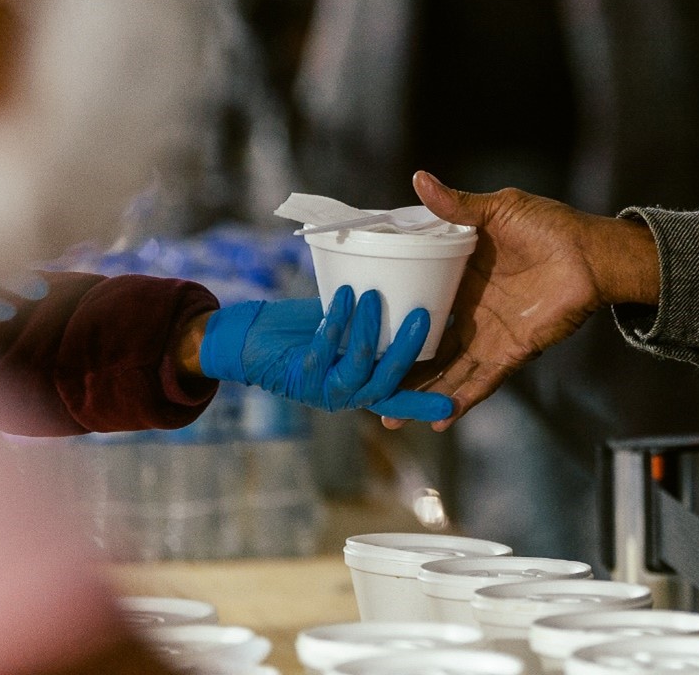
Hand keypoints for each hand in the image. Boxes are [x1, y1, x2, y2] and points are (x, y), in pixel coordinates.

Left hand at [198, 286, 452, 420]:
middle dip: (407, 349)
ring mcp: (323, 390)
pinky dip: (336, 321)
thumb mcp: (345, 326)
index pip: (402, 397)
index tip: (451, 406)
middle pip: (387, 381)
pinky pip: (323, 349)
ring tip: (373, 297)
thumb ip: (376, 321)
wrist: (247, 338)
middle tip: (423, 315)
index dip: (426, 404)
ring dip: (368, 330)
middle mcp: (347, 396)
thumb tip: (420, 292)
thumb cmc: (300, 331)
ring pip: (358, 366)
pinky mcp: (298, 376)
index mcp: (363, 386)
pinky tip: (343, 296)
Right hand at [388, 171, 658, 430]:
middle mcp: (467, 312)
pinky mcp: (511, 351)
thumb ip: (458, 206)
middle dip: (395, 368)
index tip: (355, 333)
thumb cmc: (551, 227)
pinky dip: (462, 400)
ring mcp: (488, 335)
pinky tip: (438, 419)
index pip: (416, 303)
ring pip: (446, 371)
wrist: (592, 254)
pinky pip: (483, 381)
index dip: (389, 319)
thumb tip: (419, 178)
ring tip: (389, 415)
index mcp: (458, 279)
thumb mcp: (497, 211)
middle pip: (424, 347)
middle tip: (361, 386)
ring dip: (420, 393)